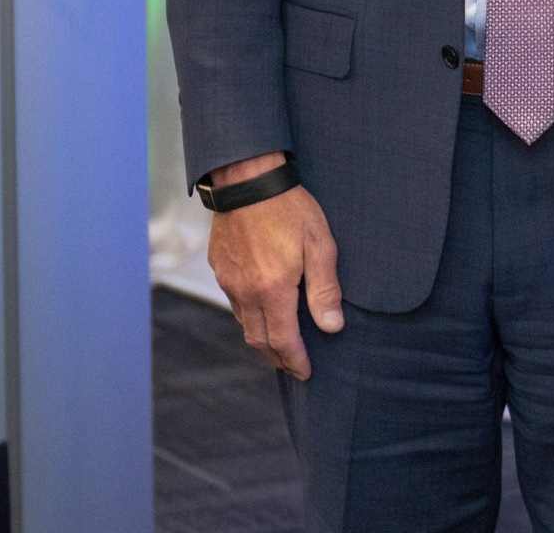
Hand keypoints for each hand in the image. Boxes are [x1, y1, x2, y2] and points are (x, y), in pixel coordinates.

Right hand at [205, 151, 343, 379]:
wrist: (248, 180)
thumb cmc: (289, 207)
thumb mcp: (320, 245)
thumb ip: (325, 289)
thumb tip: (332, 327)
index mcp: (273, 290)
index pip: (283, 340)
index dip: (296, 361)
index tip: (306, 373)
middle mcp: (246, 292)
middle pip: (259, 340)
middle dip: (278, 358)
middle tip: (294, 367)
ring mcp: (229, 281)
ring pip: (244, 324)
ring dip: (262, 340)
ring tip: (279, 345)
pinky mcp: (221, 268)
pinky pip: (235, 304)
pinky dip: (249, 317)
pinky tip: (262, 312)